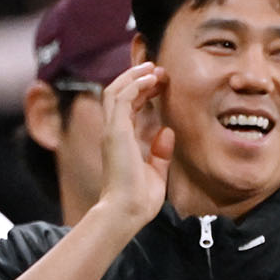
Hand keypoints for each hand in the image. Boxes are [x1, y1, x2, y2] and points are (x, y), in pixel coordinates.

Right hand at [98, 62, 173, 229]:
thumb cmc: (139, 199)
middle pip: (119, 94)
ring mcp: (112, 130)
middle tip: (158, 69)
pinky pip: (121, 98)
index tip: (159, 83)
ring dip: (135, 76)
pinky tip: (150, 78)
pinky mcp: (115, 131)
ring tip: (154, 67)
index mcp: (121, 141)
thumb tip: (167, 132)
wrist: (128, 211)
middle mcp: (113, 132)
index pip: (127, 107)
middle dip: (136, 78)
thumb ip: (160, 153)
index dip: (141, 91)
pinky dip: (135, 85)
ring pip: (116, 91)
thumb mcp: (156, 173)